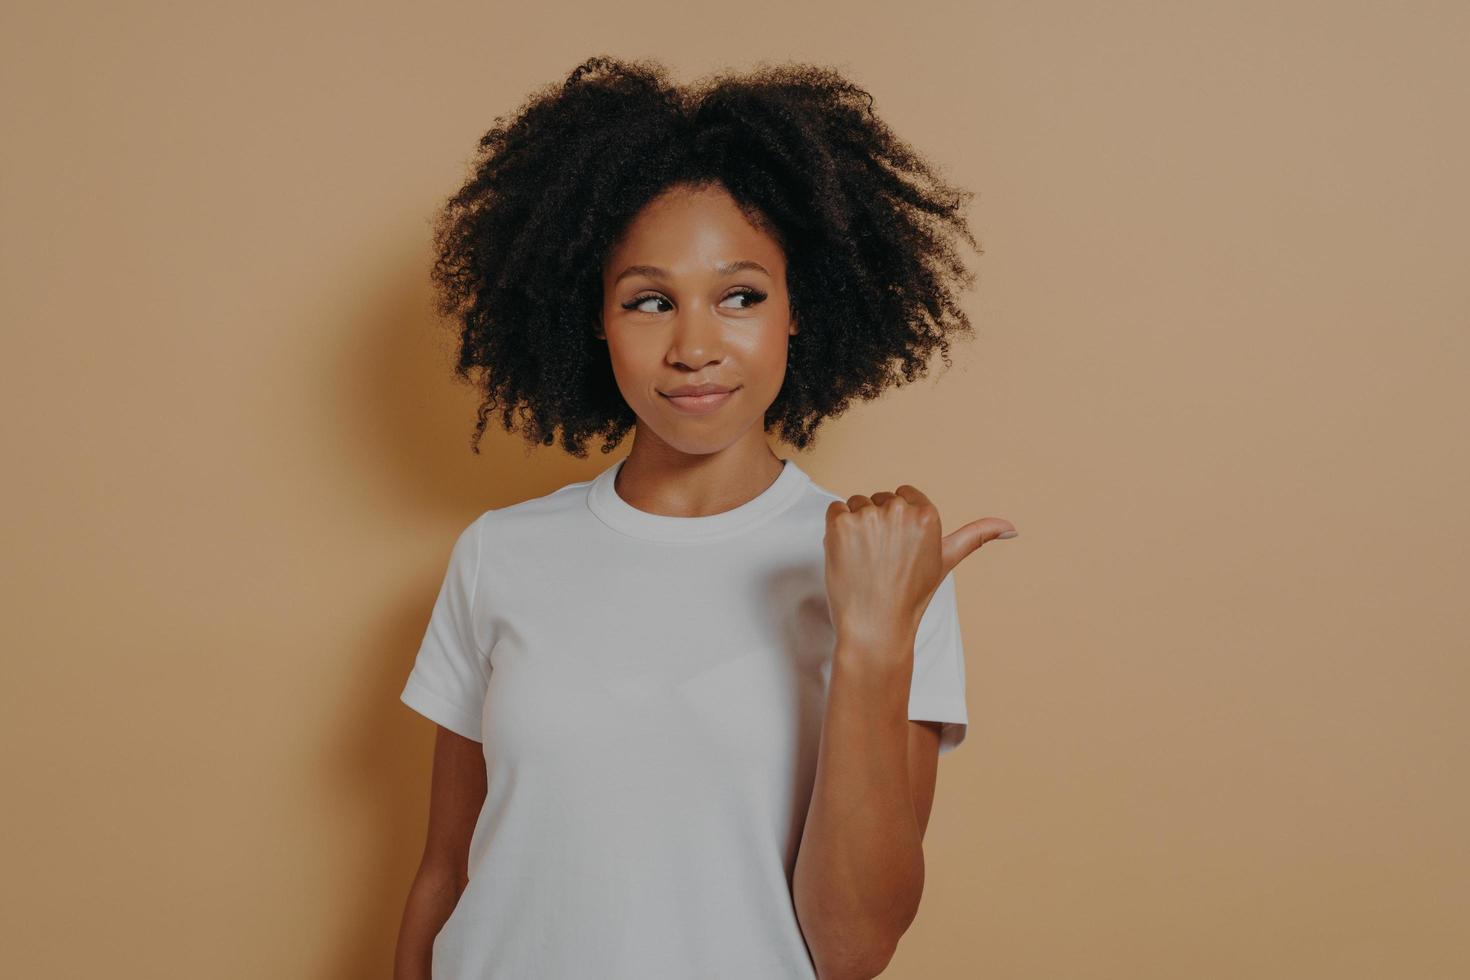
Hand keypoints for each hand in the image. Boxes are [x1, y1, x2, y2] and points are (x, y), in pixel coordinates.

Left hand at [823, 483, 1015, 658]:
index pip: (904, 495)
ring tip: (865, 559)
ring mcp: (868, 515)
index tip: (898, 548)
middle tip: (881, 559)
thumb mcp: (946, 561)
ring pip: (856, 504)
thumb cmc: (910, 596)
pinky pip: (834, 510)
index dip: (898, 522)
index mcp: (927, 514)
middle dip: (877, 523)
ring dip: (855, 527)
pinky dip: (835, 530)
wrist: (875, 626)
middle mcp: (900, 510)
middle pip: (879, 499)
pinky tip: (847, 555)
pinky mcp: (840, 523)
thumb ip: (977, 536)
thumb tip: (1013, 528)